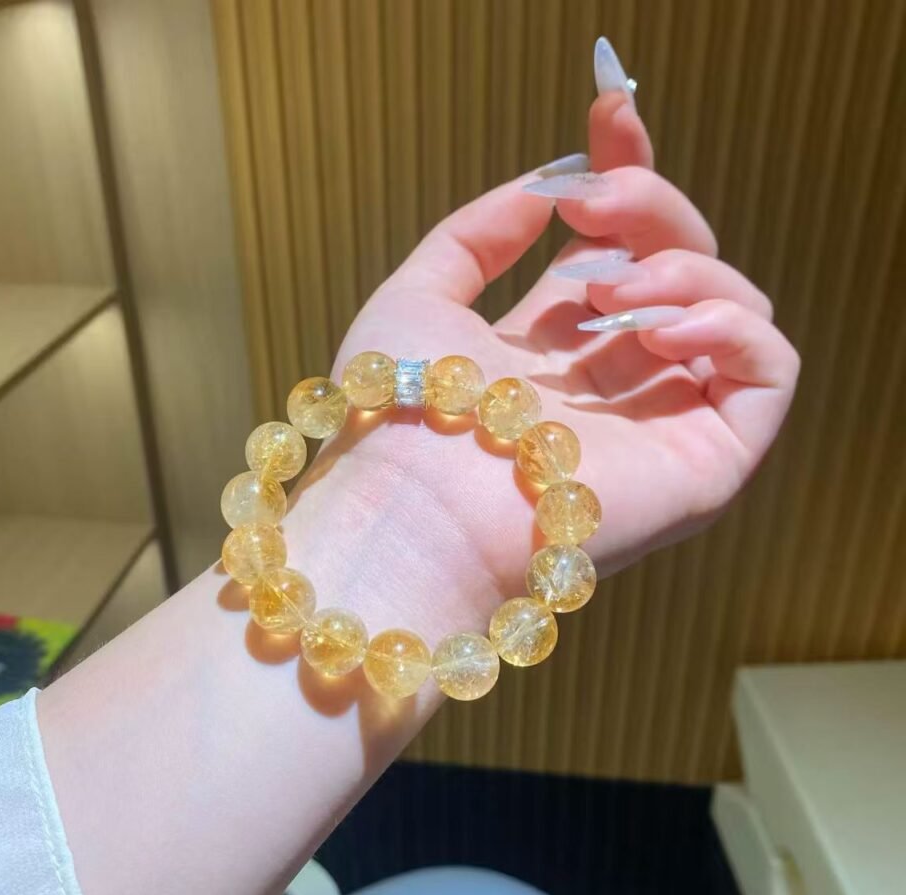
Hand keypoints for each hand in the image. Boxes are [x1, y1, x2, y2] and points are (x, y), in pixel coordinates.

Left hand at [286, 92, 797, 634]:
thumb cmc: (402, 412)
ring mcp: (666, 420)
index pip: (620, 247)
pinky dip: (731, 325)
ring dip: (681, 267)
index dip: (628, 176)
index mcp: (555, 346)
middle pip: (681, 262)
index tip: (609, 110)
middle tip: (590, 208)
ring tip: (608, 292)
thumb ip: (477, 234)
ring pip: (731, 306)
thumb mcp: (419, 297)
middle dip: (649, 207)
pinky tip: (661, 327)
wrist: (414, 507)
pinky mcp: (709, 460)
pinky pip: (768, 370)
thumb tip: (543, 186)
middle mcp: (616, 380)